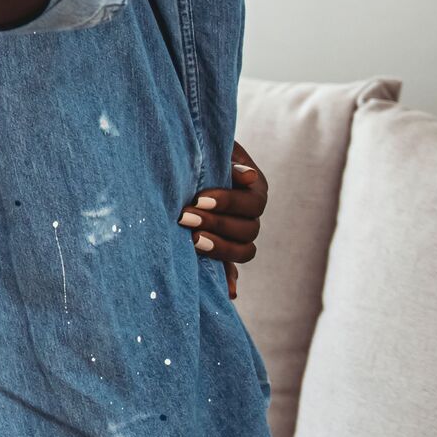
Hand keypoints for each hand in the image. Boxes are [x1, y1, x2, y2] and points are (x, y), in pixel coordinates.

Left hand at [180, 139, 267, 297]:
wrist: (182, 153)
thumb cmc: (197, 145)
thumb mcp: (212, 147)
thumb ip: (227, 160)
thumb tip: (247, 176)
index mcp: (254, 188)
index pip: (252, 203)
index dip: (228, 203)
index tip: (199, 198)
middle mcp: (251, 213)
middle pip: (248, 230)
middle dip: (216, 224)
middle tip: (184, 218)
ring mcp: (239, 232)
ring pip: (243, 250)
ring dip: (220, 248)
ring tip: (191, 241)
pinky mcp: (222, 246)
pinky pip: (231, 268)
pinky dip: (229, 279)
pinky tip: (228, 292)